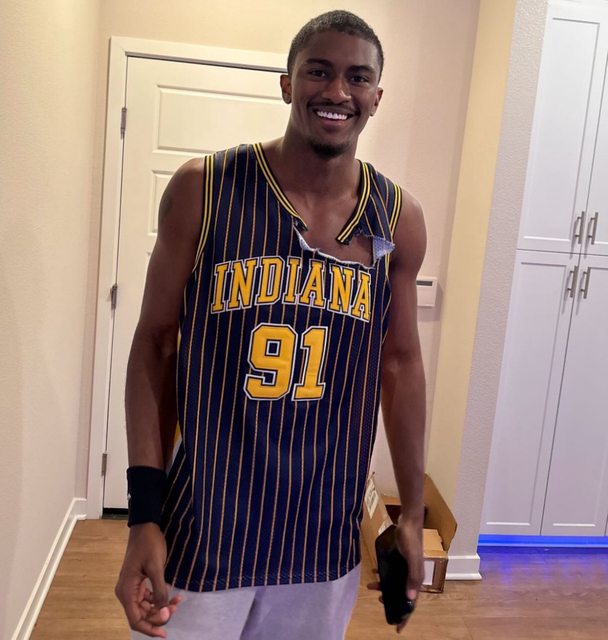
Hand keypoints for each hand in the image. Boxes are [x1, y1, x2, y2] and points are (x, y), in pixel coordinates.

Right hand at [115, 523, 181, 637]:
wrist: (145, 526)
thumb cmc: (149, 544)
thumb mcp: (156, 567)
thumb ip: (160, 591)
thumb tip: (165, 613)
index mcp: (126, 591)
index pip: (136, 620)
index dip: (150, 629)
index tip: (165, 633)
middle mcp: (126, 593)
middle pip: (142, 615)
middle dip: (160, 615)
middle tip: (177, 606)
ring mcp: (132, 588)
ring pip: (147, 607)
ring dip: (162, 608)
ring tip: (178, 600)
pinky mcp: (139, 583)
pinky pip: (149, 597)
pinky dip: (160, 599)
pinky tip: (174, 595)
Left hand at [367, 514, 423, 633]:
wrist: (409, 520)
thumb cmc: (411, 539)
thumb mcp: (411, 558)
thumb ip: (412, 577)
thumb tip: (410, 597)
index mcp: (417, 578)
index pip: (412, 602)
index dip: (406, 616)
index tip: (397, 629)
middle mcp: (412, 574)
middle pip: (402, 593)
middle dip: (392, 600)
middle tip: (380, 601)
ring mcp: (406, 566)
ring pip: (395, 582)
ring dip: (384, 586)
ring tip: (372, 587)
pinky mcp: (400, 558)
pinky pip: (391, 570)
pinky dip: (383, 573)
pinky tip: (374, 571)